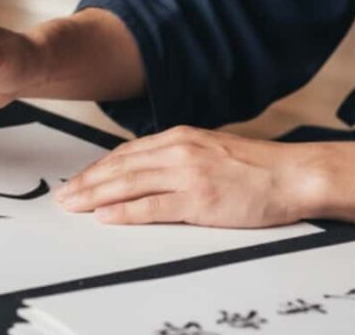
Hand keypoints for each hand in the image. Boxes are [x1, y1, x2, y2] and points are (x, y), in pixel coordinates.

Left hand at [55, 126, 327, 227]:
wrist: (292, 174)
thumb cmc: (253, 166)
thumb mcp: (207, 148)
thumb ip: (176, 154)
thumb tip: (145, 166)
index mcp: (178, 137)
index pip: (126, 153)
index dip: (98, 167)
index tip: (78, 179)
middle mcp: (177, 151)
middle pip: (120, 167)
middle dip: (87, 181)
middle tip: (63, 195)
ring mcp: (187, 174)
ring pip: (128, 183)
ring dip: (95, 195)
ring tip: (72, 205)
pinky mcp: (199, 199)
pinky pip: (152, 207)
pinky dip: (124, 212)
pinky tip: (104, 217)